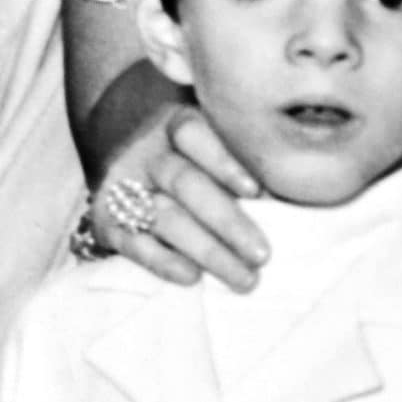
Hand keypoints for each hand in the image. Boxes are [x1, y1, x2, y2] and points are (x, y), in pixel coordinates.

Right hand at [90, 103, 268, 291]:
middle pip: (185, 183)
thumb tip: (295, 186)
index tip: (255, 191)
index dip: (223, 161)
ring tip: (245, 278)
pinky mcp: (106, 217)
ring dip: (206, 250)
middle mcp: (150, 152)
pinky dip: (161, 261)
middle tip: (263, 255)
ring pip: (164, 217)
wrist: (131, 150)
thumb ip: (248, 156)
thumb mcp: (219, 138)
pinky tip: (191, 277)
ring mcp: (125, 184)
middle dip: (227, 222)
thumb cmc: (201, 153)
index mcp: (180, 123)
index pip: (195, 134)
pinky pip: (131, 242)